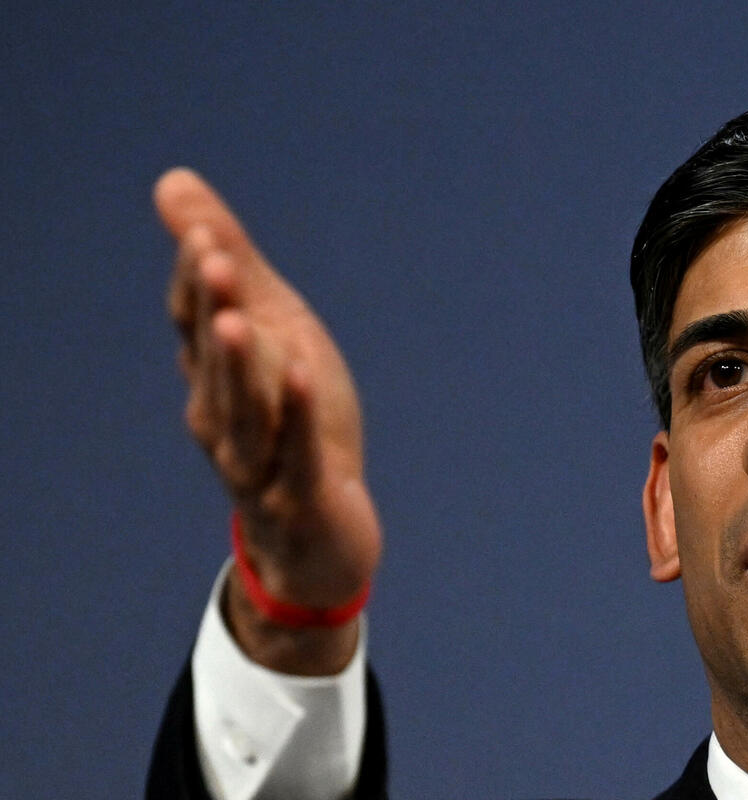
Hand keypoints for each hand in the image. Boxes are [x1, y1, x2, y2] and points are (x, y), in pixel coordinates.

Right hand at [155, 168, 381, 673]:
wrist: (322, 534)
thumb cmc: (293, 422)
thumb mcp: (271, 331)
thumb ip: (231, 265)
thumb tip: (173, 182)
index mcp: (215, 378)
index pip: (197, 322)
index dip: (199, 279)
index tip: (203, 231)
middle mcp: (223, 418)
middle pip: (214, 359)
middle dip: (213, 306)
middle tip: (212, 254)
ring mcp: (257, 462)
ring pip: (244, 408)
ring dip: (238, 362)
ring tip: (235, 317)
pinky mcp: (297, 494)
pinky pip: (294, 452)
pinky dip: (296, 414)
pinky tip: (301, 374)